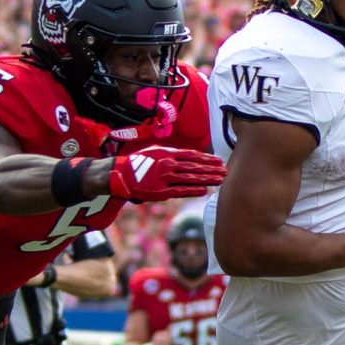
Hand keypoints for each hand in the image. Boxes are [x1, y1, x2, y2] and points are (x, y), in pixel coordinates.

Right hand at [108, 146, 224, 202]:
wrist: (119, 175)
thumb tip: (189, 157)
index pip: (192, 155)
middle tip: (225, 171)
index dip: (207, 158)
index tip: (218, 161)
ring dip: (206, 179)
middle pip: (194, 167)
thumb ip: (172, 155)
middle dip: (211, 169)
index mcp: (167, 153)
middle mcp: (167, 164)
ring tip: (220, 180)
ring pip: (190, 178)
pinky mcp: (159, 192)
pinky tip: (204, 190)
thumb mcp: (155, 152)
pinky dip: (193, 190)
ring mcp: (163, 178)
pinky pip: (180, 191)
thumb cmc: (139, 163)